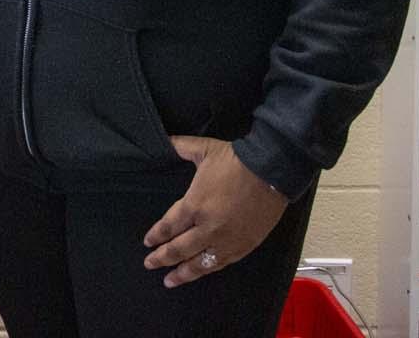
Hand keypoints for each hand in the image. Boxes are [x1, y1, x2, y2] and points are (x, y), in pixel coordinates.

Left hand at [142, 137, 286, 288]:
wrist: (271, 170)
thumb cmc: (235, 160)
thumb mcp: (203, 148)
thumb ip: (180, 146)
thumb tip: (164, 138)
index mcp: (194, 205)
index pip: (169, 226)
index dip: (156, 236)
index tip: (148, 242)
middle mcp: (207, 227)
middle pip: (179, 249)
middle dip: (162, 258)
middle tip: (149, 264)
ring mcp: (226, 240)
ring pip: (199, 263)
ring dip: (183, 273)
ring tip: (169, 281)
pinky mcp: (244, 245)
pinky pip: (221, 263)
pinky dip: (207, 269)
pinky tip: (200, 272)